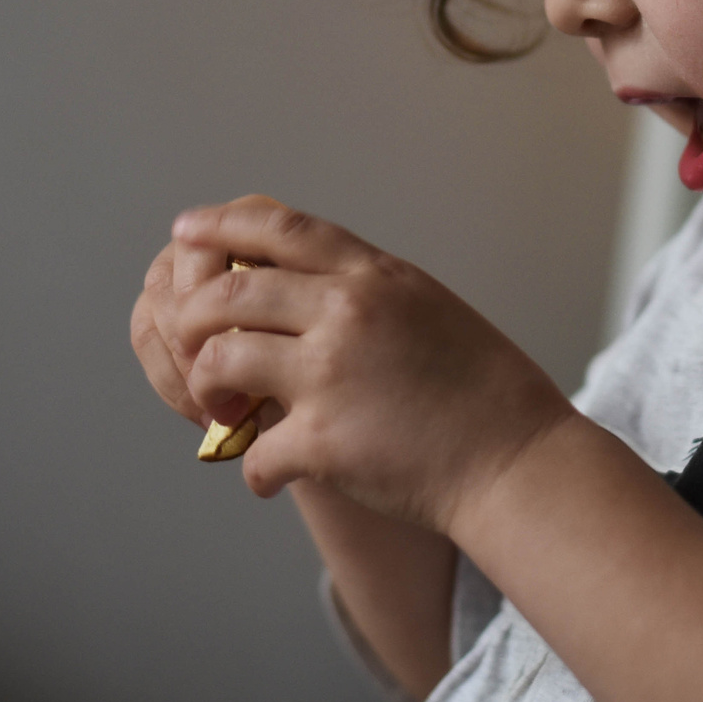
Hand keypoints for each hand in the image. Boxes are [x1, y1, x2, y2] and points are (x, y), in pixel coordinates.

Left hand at [130, 196, 573, 529]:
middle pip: (229, 293)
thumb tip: (308, 286)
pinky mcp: (324, 440)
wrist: (517, 461)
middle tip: (194, 346)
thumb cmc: (485, 393)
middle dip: (193, 320)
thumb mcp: (430, 309)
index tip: (185, 231)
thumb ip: (369, 291)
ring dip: (208, 390)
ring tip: (224, 412)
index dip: (222, 225)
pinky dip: (254, 469)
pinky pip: (253, 451)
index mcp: (377, 276)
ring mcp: (332, 374)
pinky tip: (272, 476)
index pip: (280, 229)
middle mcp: (349, 312)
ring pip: (221, 362)